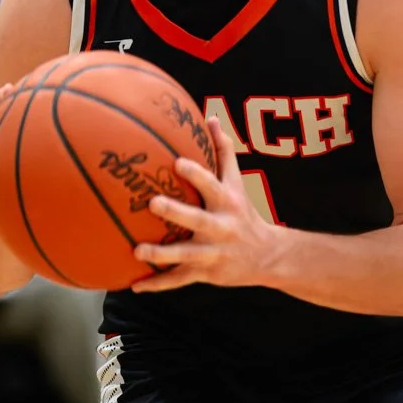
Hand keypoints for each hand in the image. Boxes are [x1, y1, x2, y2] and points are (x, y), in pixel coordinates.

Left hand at [132, 119, 279, 291]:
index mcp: (227, 202)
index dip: (196, 174)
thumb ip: (223, 151)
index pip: (212, 184)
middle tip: (152, 203)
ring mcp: (213, 253)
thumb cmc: (243, 211)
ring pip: (186, 256)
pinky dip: (157, 284)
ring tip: (137, 250)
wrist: (268, 256)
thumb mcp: (237, 182)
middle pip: (198, 220)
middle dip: (177, 213)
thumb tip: (211, 117)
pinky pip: (179, 280)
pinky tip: (135, 284)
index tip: (177, 161)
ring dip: (162, 255)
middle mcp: (221, 228)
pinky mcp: (206, 273)